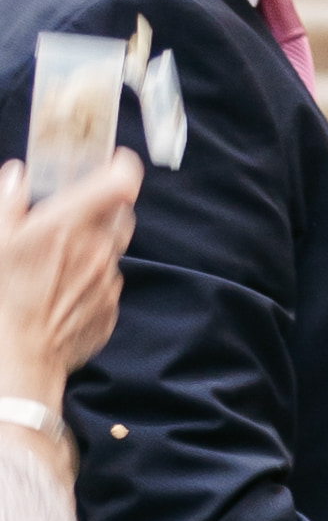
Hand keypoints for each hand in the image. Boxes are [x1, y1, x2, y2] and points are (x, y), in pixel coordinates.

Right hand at [0, 149, 138, 418]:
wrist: (20, 356)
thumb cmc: (4, 296)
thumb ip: (8, 202)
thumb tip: (16, 175)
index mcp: (69, 224)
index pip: (121, 181)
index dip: (122, 168)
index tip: (114, 164)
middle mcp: (97, 249)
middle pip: (122, 214)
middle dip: (106, 208)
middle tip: (77, 215)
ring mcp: (108, 280)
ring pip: (114, 250)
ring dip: (96, 247)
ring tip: (59, 261)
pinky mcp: (110, 307)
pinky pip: (108, 283)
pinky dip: (92, 279)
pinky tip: (62, 290)